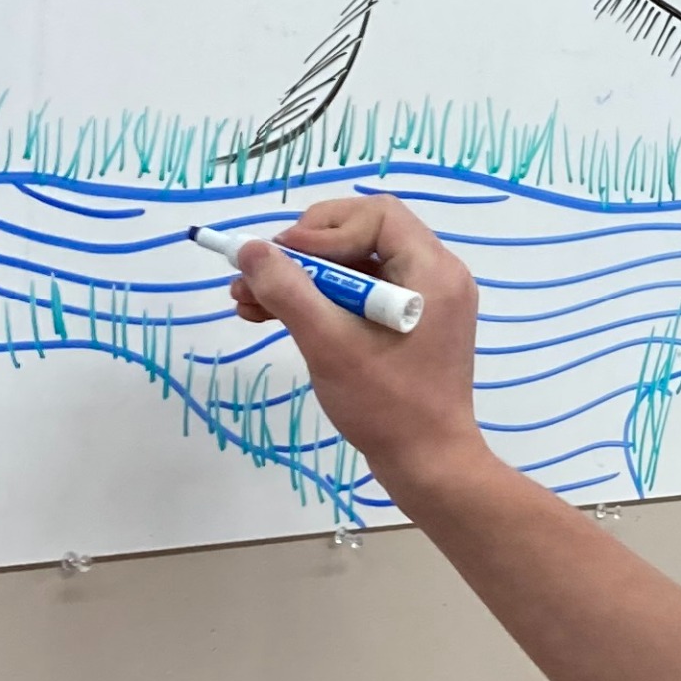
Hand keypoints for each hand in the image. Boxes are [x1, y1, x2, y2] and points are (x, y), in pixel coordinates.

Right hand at [230, 196, 488, 510]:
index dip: (323, 227)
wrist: (429, 466)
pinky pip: (359, 295)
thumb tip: (250, 250)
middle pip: (362, 234)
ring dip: (301, 279)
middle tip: (260, 273)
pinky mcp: (408, 326)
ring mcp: (423, 302)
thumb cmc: (386, 406)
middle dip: (303, 253)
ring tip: (245, 300)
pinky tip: (269, 315)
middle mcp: (435, 276)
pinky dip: (319, 301)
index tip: (283, 257)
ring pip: (353, 266)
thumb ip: (288, 292)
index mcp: (432, 271)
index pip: (376, 215)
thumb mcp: (329, 345)